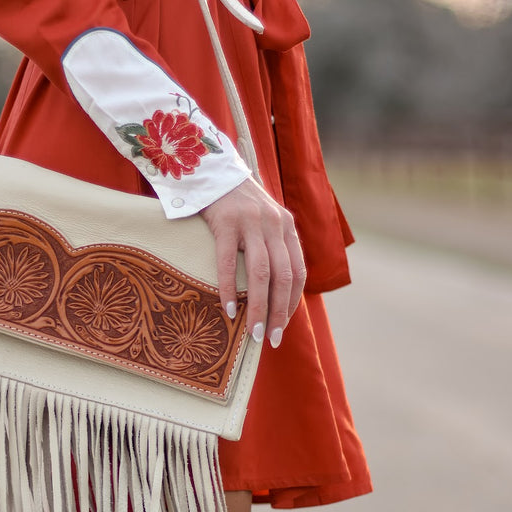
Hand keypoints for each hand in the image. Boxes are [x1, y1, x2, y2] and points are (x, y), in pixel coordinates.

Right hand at [200, 178, 305, 346]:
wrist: (212, 172)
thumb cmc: (235, 205)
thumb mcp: (262, 222)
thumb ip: (271, 247)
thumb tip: (271, 291)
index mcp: (287, 227)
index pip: (298, 272)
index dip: (293, 302)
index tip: (283, 326)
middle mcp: (275, 225)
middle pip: (284, 277)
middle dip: (279, 312)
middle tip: (271, 339)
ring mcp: (251, 223)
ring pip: (261, 274)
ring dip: (260, 308)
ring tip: (253, 333)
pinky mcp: (226, 222)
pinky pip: (229, 262)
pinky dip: (231, 289)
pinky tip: (228, 309)